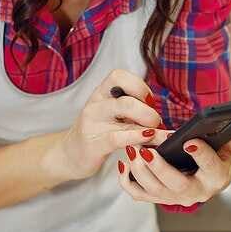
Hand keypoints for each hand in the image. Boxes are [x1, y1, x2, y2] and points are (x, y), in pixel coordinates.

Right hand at [47, 69, 169, 181]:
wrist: (70, 155)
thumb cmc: (98, 133)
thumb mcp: (111, 115)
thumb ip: (131, 108)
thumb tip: (160, 112)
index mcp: (101, 94)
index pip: (119, 76)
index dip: (140, 86)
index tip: (149, 102)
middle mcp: (96, 104)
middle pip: (127, 96)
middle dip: (148, 110)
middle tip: (155, 122)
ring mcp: (93, 123)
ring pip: (125, 111)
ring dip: (150, 124)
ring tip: (159, 133)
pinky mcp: (94, 144)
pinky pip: (119, 137)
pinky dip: (137, 137)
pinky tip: (147, 140)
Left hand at [119, 122, 230, 206]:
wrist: (204, 181)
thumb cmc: (216, 160)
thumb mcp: (228, 149)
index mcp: (216, 178)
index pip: (210, 168)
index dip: (201, 155)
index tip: (190, 141)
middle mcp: (195, 193)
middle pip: (177, 185)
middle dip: (160, 168)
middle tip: (146, 150)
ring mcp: (174, 198)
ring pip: (154, 190)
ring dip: (140, 171)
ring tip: (132, 149)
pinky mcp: (157, 198)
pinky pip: (139, 194)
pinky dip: (128, 181)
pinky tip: (124, 163)